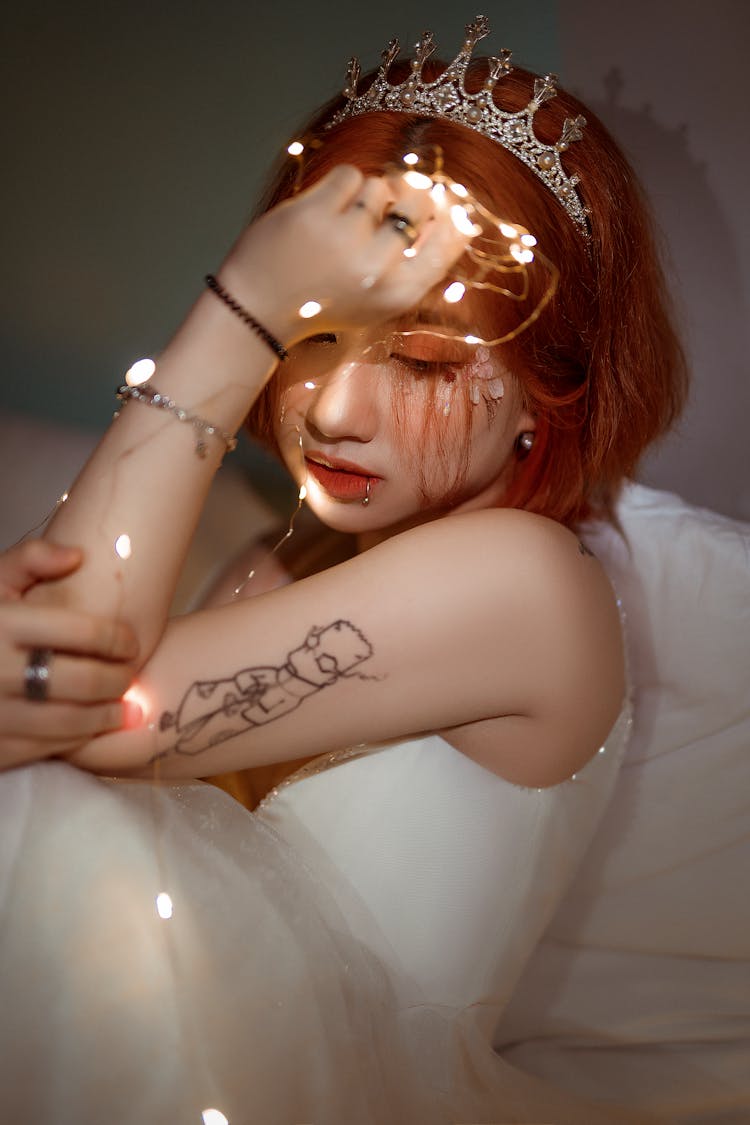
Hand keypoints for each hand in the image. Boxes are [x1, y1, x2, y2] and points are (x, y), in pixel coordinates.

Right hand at [0, 540, 140, 770]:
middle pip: (81, 681)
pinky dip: (76, 741)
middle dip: (117, 680)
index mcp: (1, 624)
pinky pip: (45, 749)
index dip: (116, 639)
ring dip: (106, 717)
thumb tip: (76, 555)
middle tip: (130, 676)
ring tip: (127, 709)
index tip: (131, 644)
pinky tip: (91, 728)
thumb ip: (29, 560)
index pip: (79, 631)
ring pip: (68, 721)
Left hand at [219, 165, 470, 345]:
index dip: (451, 218)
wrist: (261, 310)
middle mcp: (378, 268)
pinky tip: (325, 209)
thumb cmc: (324, 302)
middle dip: (406, 198)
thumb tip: (452, 212)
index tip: (446, 205)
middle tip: (382, 211)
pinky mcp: (316, 214)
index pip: (447, 243)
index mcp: (398, 295)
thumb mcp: (378, 300)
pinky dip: (340, 186)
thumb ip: (415, 264)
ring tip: (342, 222)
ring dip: (366, 196)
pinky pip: (349, 176)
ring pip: (380, 186)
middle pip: (418, 203)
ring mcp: (346, 239)